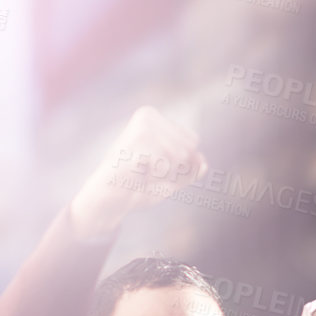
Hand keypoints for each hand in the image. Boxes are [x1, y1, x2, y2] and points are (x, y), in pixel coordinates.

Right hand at [69, 107, 206, 238]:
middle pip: (188, 148)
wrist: (111, 200)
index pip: (192, 141)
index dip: (181, 163)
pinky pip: (166, 164)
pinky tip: (138, 173)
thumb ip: (191, 171)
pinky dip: (155, 175)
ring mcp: (141, 126)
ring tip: (143, 172)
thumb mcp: (172, 180)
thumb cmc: (139, 187)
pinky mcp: (135, 140)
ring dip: (164, 173)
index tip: (157, 165)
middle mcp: (148, 115)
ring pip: (179, 155)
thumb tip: (204, 162)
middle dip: (174, 169)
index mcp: (155, 118)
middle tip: (149, 171)